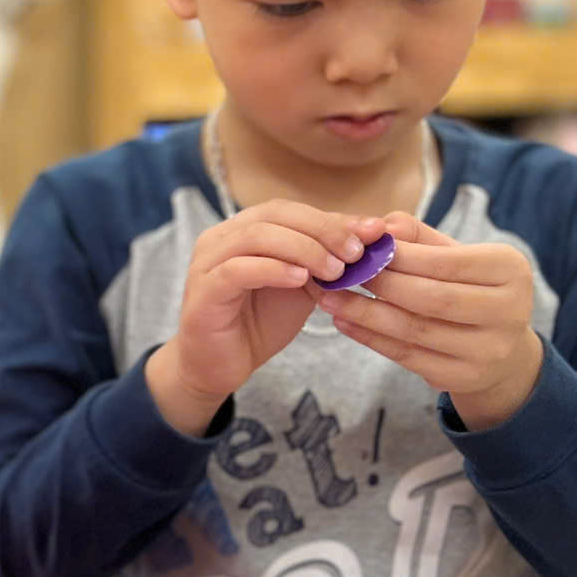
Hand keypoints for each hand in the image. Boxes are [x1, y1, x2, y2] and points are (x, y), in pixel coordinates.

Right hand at [146, 202, 386, 433]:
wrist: (219, 366)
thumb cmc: (259, 323)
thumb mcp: (302, 286)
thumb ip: (325, 260)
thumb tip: (370, 236)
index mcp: (243, 230)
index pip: (290, 210)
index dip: (332, 217)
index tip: (374, 231)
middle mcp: (220, 238)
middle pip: (274, 214)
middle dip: (322, 229)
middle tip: (356, 252)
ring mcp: (207, 263)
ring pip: (257, 237)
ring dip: (303, 249)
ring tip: (334, 271)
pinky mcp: (203, 292)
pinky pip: (237, 270)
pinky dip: (273, 270)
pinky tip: (301, 280)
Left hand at [310, 213, 540, 429]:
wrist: (500, 351)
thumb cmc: (470, 289)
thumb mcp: (456, 256)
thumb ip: (419, 237)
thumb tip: (382, 225)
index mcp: (511, 271)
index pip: (448, 262)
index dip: (402, 257)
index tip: (363, 249)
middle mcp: (509, 312)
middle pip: (432, 298)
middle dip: (381, 285)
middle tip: (341, 274)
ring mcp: (488, 350)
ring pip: (415, 330)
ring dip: (366, 313)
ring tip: (331, 298)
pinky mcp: (464, 377)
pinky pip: (408, 356)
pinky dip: (371, 338)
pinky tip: (345, 322)